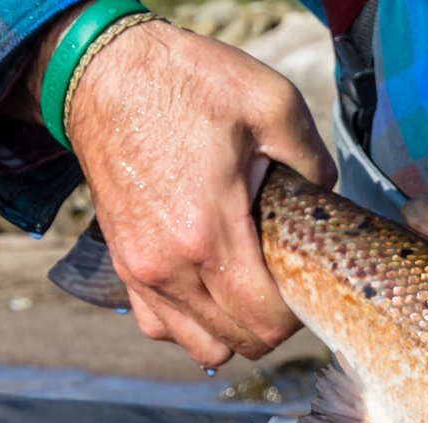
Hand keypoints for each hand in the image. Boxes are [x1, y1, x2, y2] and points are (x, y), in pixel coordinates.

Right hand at [44, 13, 336, 366]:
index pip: (266, 324)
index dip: (299, 314)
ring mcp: (140, 270)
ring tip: (250, 286)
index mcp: (208, 234)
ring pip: (200, 345)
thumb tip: (327, 198)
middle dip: (273, 323)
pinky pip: (161, 325)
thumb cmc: (185, 84)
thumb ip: (314, 161)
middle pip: (239, 342)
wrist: (99, 72)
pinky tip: (211, 286)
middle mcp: (168, 265)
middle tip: (286, 279)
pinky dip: (190, 321)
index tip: (307, 279)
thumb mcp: (272, 103)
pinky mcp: (123, 265)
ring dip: (233, 329)